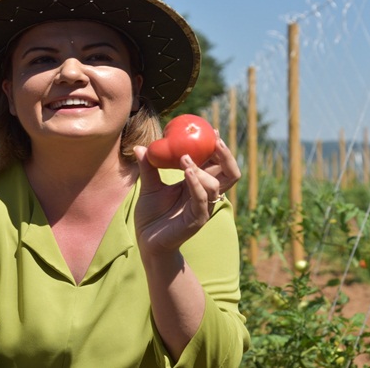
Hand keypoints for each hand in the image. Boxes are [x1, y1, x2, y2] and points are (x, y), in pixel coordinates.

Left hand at [133, 135, 240, 254]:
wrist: (147, 240)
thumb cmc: (151, 214)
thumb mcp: (148, 186)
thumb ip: (148, 167)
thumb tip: (140, 147)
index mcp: (198, 184)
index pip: (216, 163)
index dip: (218, 147)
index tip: (211, 129)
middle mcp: (205, 194)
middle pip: (229, 173)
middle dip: (225, 155)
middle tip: (214, 139)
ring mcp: (203, 207)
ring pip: (216, 185)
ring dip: (202, 169)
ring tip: (184, 158)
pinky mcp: (197, 219)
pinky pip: (202, 200)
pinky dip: (196, 184)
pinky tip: (187, 171)